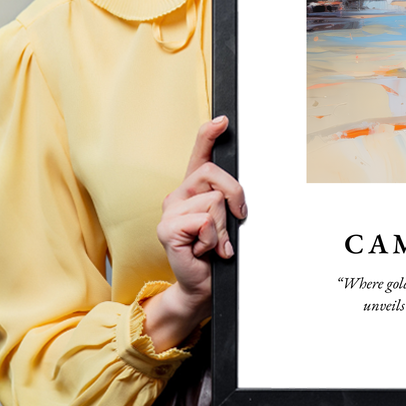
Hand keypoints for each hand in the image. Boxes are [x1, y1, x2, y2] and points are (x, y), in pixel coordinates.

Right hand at [142, 116, 246, 350]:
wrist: (202, 285)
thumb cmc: (216, 252)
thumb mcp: (227, 220)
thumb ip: (228, 200)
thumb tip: (238, 193)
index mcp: (193, 189)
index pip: (199, 154)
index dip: (209, 134)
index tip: (223, 120)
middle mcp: (178, 195)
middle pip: (214, 174)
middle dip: (235, 196)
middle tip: (236, 220)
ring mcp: (170, 211)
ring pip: (214, 201)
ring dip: (223, 227)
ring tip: (214, 243)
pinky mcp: (167, 229)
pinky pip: (204, 221)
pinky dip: (213, 239)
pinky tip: (204, 251)